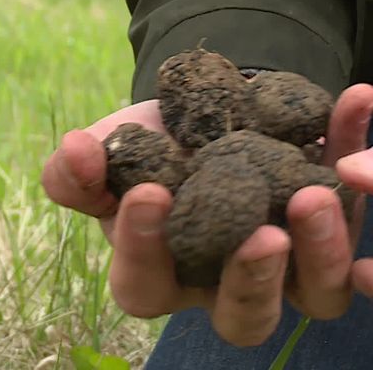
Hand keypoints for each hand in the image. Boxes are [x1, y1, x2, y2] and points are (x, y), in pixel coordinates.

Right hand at [42, 84, 372, 346]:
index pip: (147, 285)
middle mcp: (228, 281)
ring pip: (317, 289)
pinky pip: (352, 200)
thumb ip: (79, 166)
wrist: (204, 111)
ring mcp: (287, 258)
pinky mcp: (328, 215)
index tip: (148, 194)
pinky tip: (354, 102)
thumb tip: (74, 149)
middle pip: (246, 316)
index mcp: (166, 272)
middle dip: (253, 280)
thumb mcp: (110, 152)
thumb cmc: (152, 144)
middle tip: (263, 236)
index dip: (144, 249)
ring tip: (315, 191)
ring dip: (324, 246)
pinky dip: (354, 153)